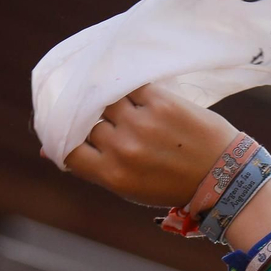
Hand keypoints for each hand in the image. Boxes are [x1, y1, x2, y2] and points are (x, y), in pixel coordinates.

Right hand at [60, 84, 236, 206]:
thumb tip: (47, 152)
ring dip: (109, 99)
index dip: (63, 137)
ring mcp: (141, 123)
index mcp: (112, 175)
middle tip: (105, 117)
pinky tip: (130, 85)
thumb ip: (91, 166)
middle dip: (92, 120)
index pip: (68, 149)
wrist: (224, 176)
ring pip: (105, 99)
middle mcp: (122, 148)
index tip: (67, 130)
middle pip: (86, 122)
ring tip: (121, 102)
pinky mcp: (160, 102)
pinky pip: (130, 84)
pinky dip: (127, 84)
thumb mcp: (128, 187)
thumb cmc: (172, 184)